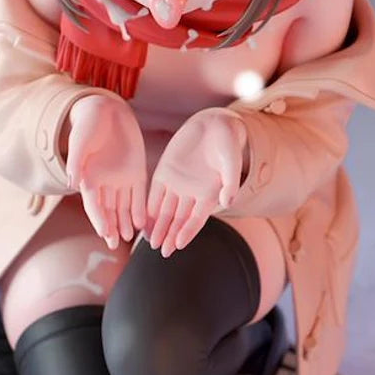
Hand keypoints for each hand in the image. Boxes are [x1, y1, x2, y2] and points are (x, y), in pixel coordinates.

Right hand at [65, 95, 146, 249]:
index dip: (98, 219)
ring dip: (125, 222)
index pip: (94, 204)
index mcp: (90, 177)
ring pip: (123, 206)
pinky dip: (140, 209)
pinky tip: (143, 223)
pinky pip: (139, 195)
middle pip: (108, 210)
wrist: (107, 110)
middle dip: (111, 227)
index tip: (104, 233)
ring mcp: (121, 178)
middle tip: (115, 244)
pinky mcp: (136, 171)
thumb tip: (72, 182)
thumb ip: (77, 161)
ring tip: (129, 237)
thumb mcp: (81, 141)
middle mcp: (105, 182)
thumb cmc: (89, 124)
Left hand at [146, 108, 247, 257]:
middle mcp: (192, 193)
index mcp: (209, 195)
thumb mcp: (231, 161)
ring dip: (158, 226)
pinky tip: (142, 220)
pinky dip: (149, 207)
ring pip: (165, 210)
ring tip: (149, 242)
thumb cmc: (227, 143)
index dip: (187, 233)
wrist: (214, 124)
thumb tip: (229, 202)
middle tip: (161, 250)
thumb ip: (230, 182)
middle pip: (178, 220)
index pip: (196, 220)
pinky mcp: (165, 172)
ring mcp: (177, 183)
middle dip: (169, 235)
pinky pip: (155, 193)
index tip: (177, 245)